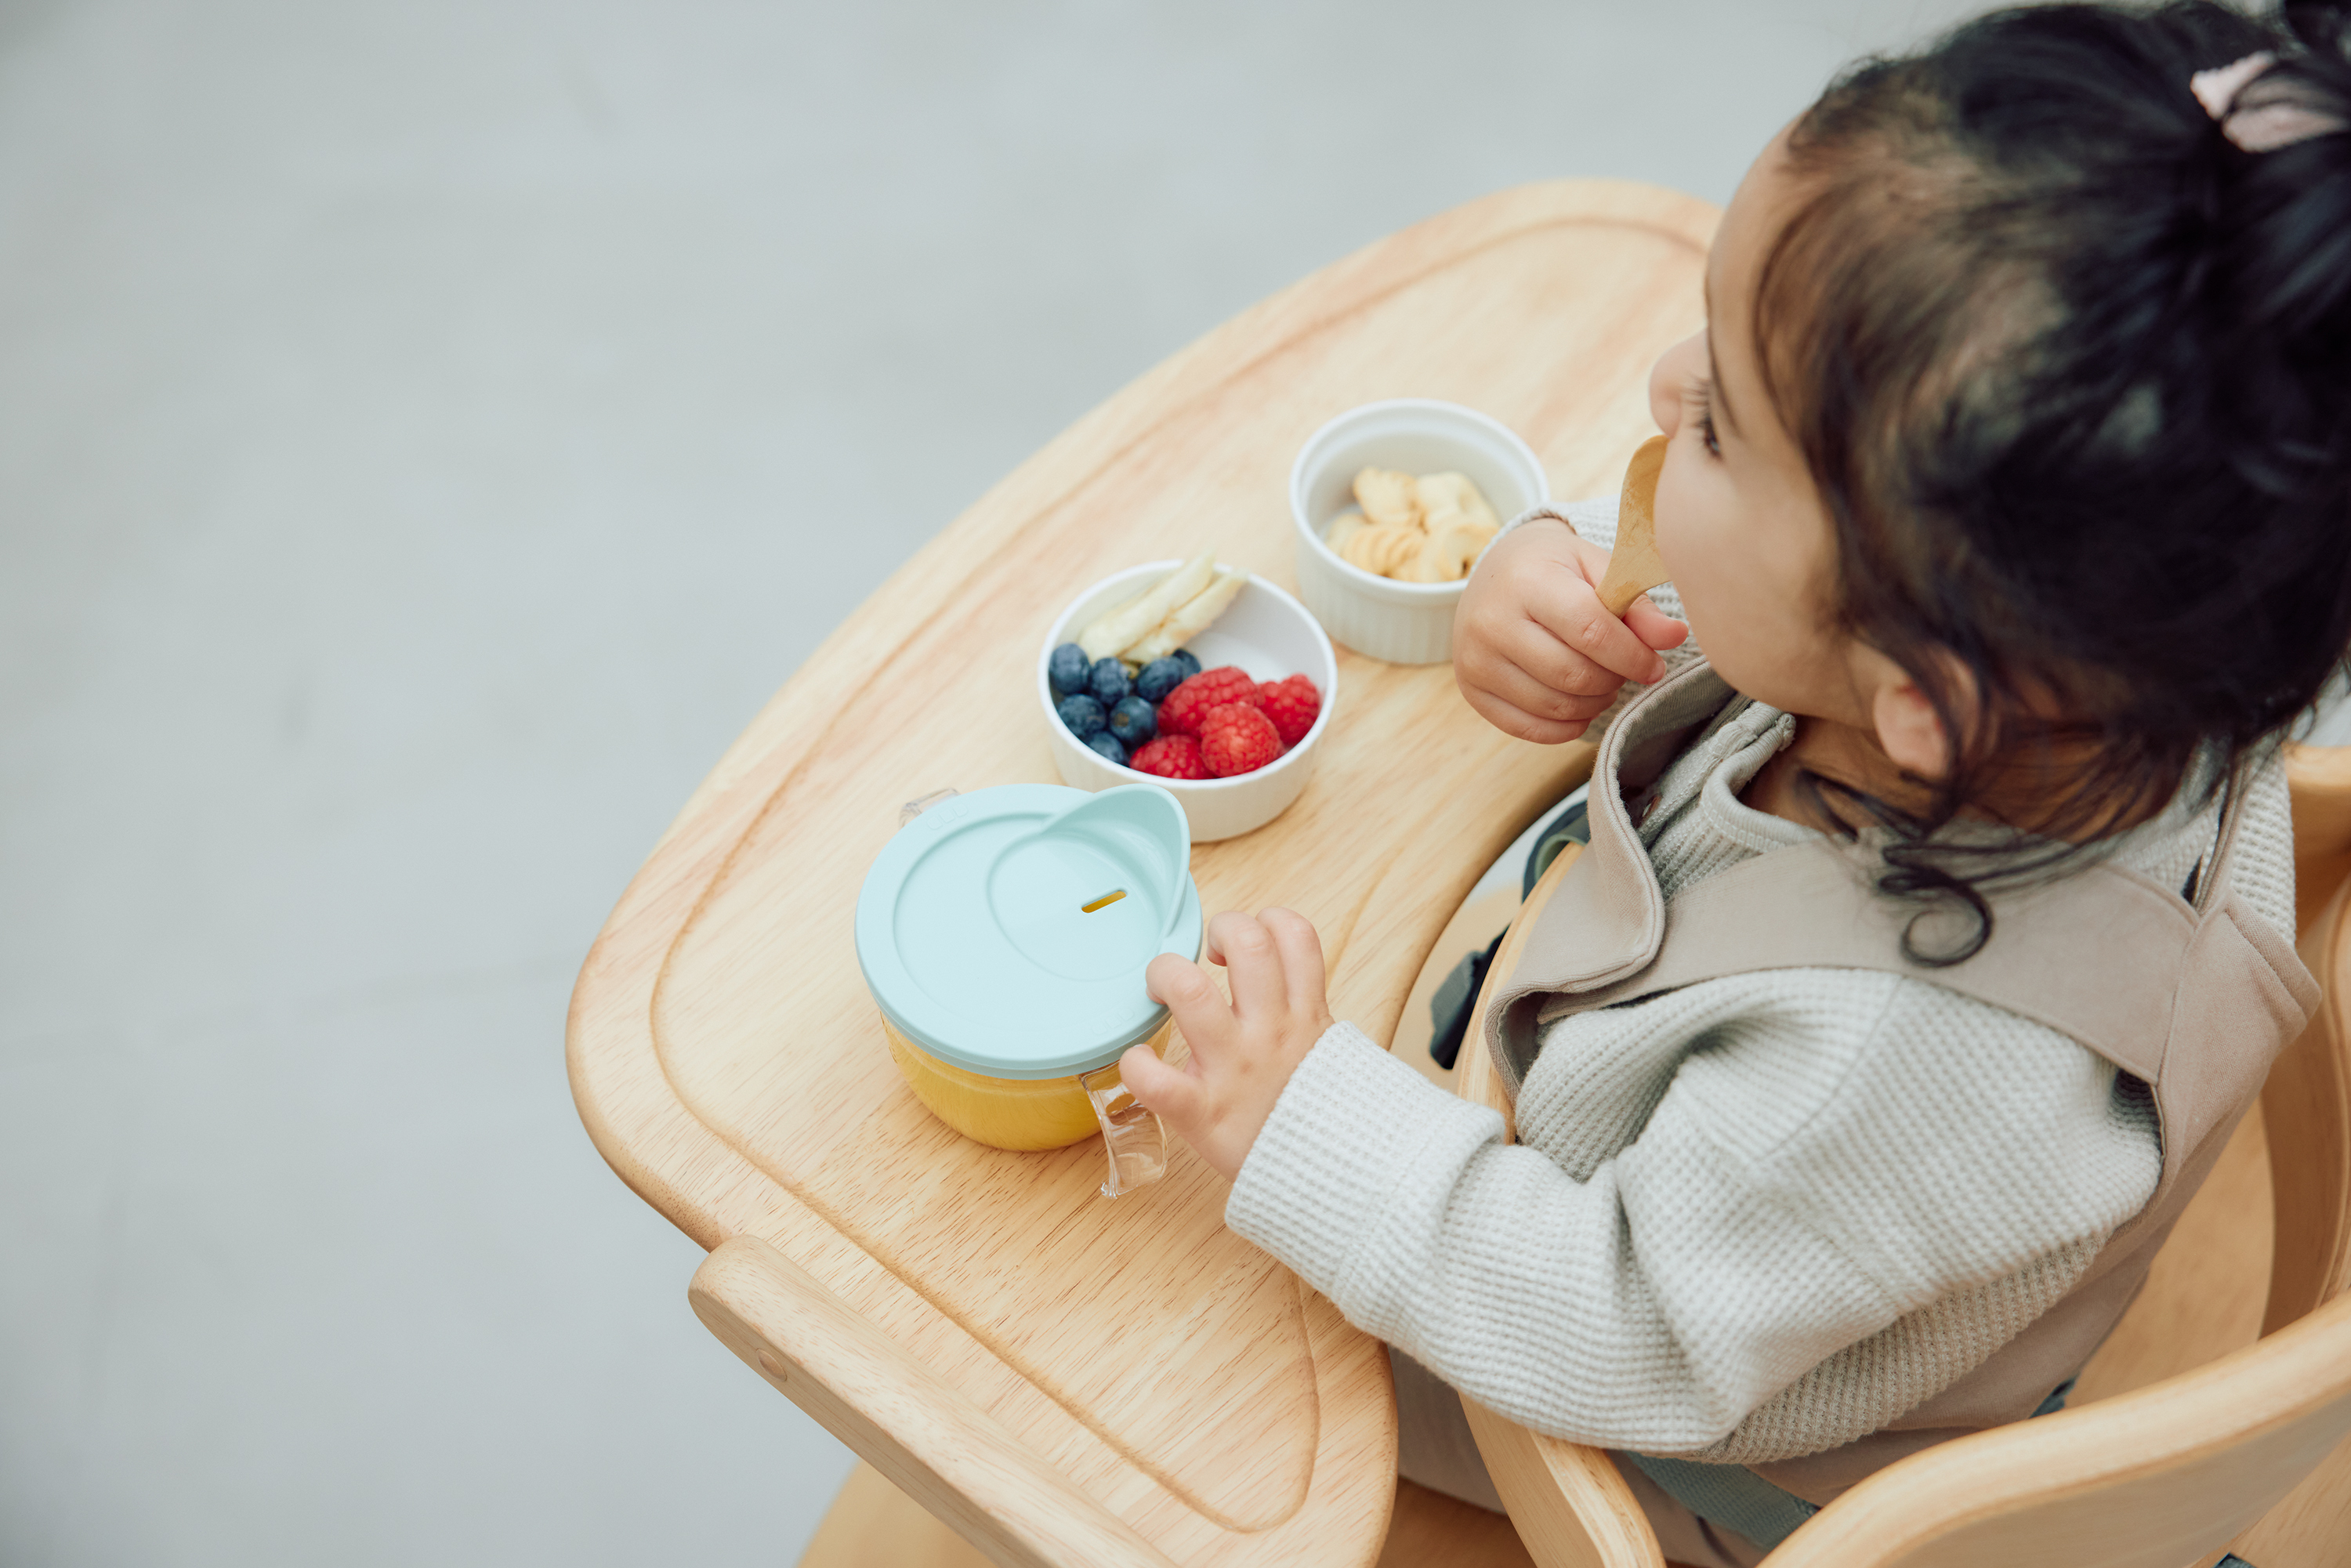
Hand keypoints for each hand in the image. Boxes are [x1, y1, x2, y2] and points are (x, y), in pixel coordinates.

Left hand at [1120, 908, 1335, 1183]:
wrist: (1338, 1187)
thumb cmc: (1322, 1122)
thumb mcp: (1334, 1059)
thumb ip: (1310, 1020)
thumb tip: (1295, 988)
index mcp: (1306, 1018)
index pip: (1294, 935)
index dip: (1266, 921)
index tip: (1247, 949)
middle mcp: (1271, 1033)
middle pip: (1247, 943)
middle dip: (1219, 930)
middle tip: (1205, 957)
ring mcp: (1235, 1070)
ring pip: (1190, 990)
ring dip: (1165, 974)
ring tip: (1162, 989)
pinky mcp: (1203, 1113)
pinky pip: (1156, 1080)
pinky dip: (1136, 1067)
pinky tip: (1139, 1065)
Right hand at [1453, 517, 1688, 742]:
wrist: (1495, 572)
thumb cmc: (1555, 569)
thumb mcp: (1597, 569)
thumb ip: (1636, 604)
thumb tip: (1675, 637)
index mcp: (1526, 581)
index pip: (1590, 631)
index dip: (1632, 656)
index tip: (1654, 665)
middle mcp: (1491, 622)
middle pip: (1572, 675)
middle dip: (1614, 679)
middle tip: (1624, 669)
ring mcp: (1476, 660)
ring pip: (1554, 706)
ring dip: (1594, 702)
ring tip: (1602, 681)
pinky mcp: (1472, 691)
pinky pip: (1529, 728)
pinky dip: (1566, 726)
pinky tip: (1580, 705)